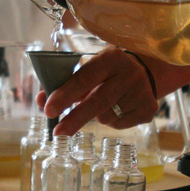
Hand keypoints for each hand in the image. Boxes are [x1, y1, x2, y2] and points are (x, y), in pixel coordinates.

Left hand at [37, 47, 158, 135]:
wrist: (147, 70)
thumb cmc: (108, 70)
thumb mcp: (91, 67)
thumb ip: (65, 83)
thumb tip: (41, 101)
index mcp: (111, 58)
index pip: (84, 79)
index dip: (64, 95)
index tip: (48, 110)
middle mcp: (130, 74)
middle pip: (97, 102)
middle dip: (74, 119)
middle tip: (57, 132)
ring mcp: (142, 92)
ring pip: (106, 117)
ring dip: (94, 117)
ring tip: (101, 104)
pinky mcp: (149, 110)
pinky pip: (119, 125)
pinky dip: (110, 121)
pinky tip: (117, 108)